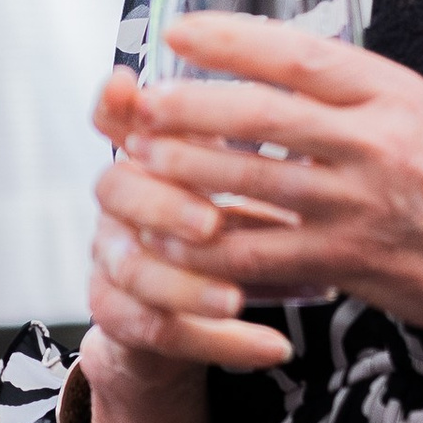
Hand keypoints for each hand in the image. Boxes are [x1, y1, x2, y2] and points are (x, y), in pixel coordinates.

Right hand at [70, 65, 280, 422]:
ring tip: (238, 299)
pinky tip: (273, 346)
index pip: (114, 118)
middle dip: (164, 205)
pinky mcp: (121, 316)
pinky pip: (157, 331)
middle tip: (211, 222)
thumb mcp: (245, 167)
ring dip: (186, 285)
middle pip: (115, 191)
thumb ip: (258, 123)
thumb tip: (311, 76)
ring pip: (131, 270)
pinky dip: (221, 343)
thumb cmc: (233, 221)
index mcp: (145, 153)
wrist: (196, 311)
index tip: (129, 88)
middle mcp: (118, 202)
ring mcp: (112, 259)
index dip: (115, 106)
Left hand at [106, 13, 422, 422]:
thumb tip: (274, 63)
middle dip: (189, 106)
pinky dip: (208, 247)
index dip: (231, 40)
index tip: (178, 31)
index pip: (299, 53)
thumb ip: (352, 96)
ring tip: (139, 158)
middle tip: (140, 100)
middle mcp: (377, 142)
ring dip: (184, 171)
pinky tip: (169, 239)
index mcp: (392, 94)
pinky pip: (259, 252)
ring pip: (250, 182)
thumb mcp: (418, 116)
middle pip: (261, 114)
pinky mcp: (347, 262)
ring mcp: (359, 205)